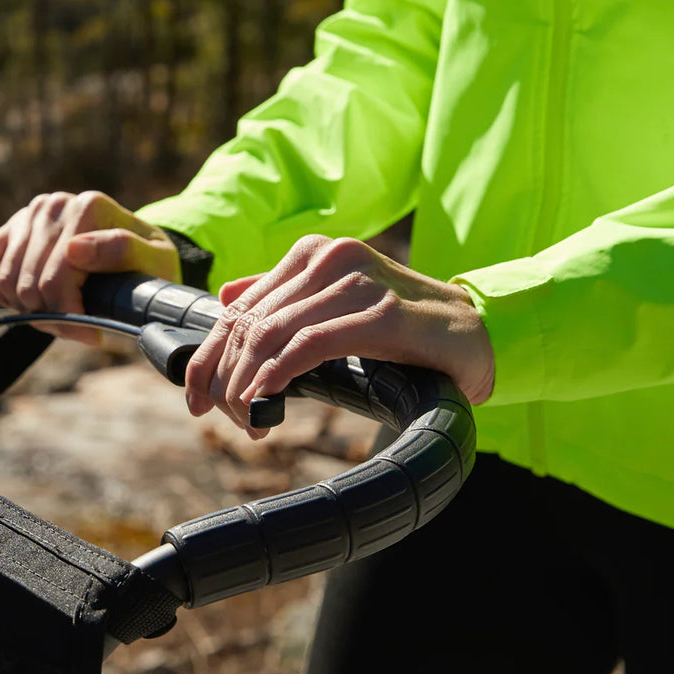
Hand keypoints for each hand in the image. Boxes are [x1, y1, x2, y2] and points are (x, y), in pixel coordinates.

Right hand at [0, 191, 180, 343]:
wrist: (132, 255)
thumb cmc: (146, 263)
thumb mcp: (153, 261)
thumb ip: (122, 251)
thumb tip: (75, 249)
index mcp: (89, 207)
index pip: (57, 278)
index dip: (69, 315)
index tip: (92, 330)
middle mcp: (55, 204)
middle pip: (30, 284)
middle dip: (51, 315)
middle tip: (76, 324)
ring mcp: (29, 214)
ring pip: (6, 279)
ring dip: (28, 308)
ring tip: (58, 311)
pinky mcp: (9, 227)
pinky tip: (26, 300)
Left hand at [183, 234, 494, 437]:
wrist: (479, 333)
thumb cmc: (404, 328)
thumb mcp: (337, 306)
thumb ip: (285, 298)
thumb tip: (225, 298)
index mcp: (312, 254)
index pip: (239, 306)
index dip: (208, 353)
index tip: (194, 395)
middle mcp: (329, 258)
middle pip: (248, 322)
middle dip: (223, 375)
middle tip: (219, 415)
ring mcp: (355, 282)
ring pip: (271, 333)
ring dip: (247, 383)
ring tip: (247, 420)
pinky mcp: (381, 313)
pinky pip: (310, 344)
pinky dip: (277, 373)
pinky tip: (264, 399)